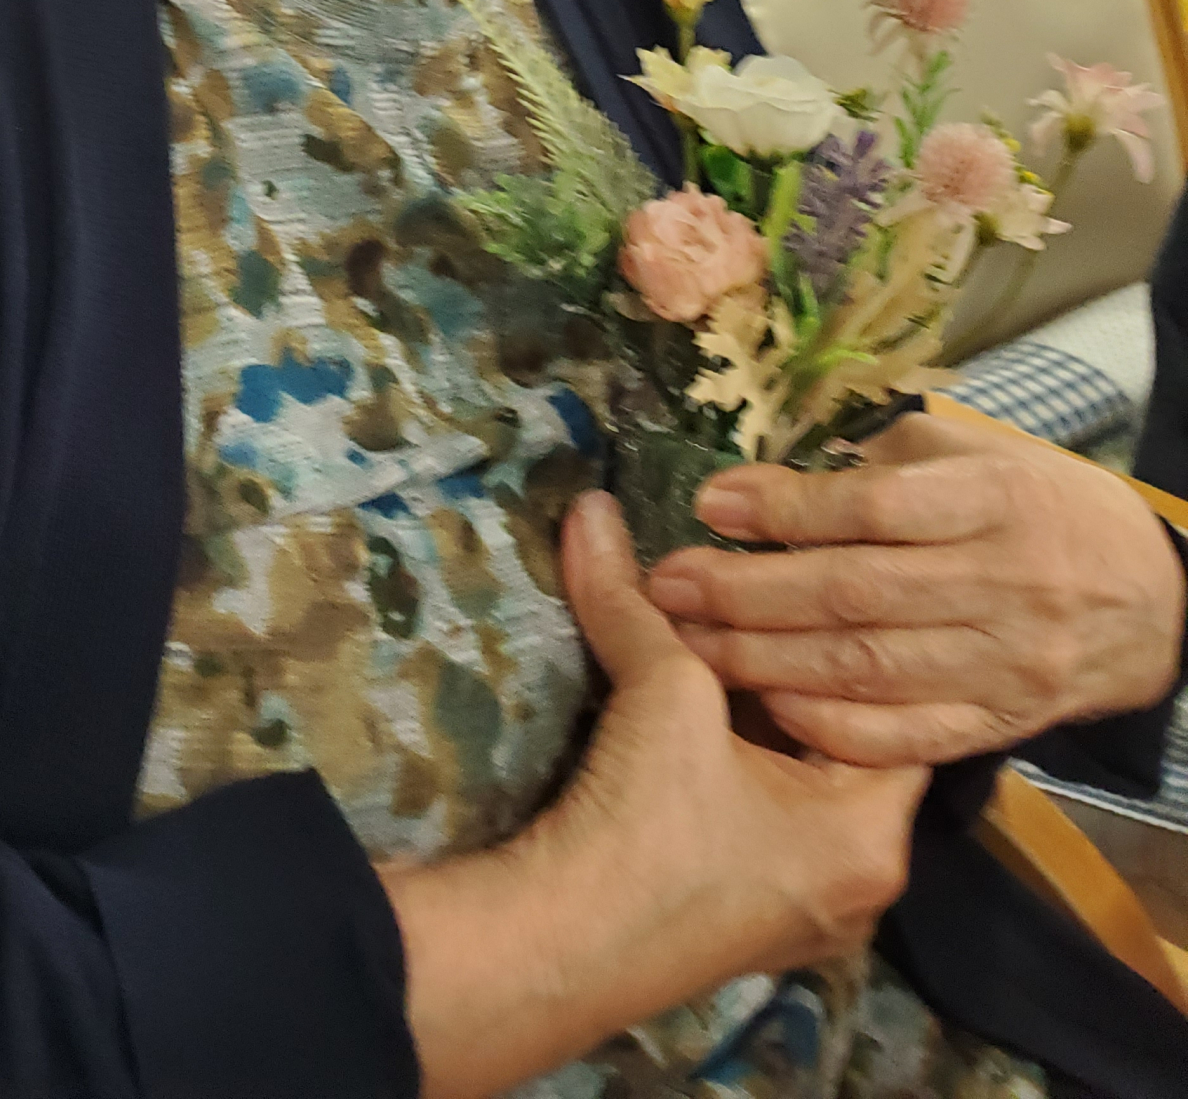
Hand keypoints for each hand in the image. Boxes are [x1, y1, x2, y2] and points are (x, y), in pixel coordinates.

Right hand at [385, 493, 925, 1098]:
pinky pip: (766, 823)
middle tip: (761, 601)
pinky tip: (694, 716)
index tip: (813, 582)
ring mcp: (802, 911)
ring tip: (722, 646)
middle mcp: (859, 882)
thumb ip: (635, 599)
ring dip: (759, 722)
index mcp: (873, 832)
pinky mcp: (744, 921)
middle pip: (844, 747)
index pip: (895, 711)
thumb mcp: (661, 692)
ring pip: (800, 786)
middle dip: (795, 673)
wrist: (561, 947)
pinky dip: (738, 766)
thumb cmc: (651, 826)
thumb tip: (593, 509)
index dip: (852, 637)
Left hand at [646, 411, 1187, 765]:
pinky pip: (906, 736)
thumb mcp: (978, 453)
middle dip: (749, 592)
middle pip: (856, 594)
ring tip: (688, 647)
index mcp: (994, 500)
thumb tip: (778, 477)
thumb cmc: (1041, 505)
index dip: (786, 507)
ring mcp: (1005, 664)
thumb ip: (885, 462)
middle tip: (668, 587)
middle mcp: (1002, 584)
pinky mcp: (1002, 725)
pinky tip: (768, 708)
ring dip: (767, 661)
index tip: (710, 503)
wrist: (1153, 600)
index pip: (875, 508)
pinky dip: (832, 727)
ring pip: (869, 669)